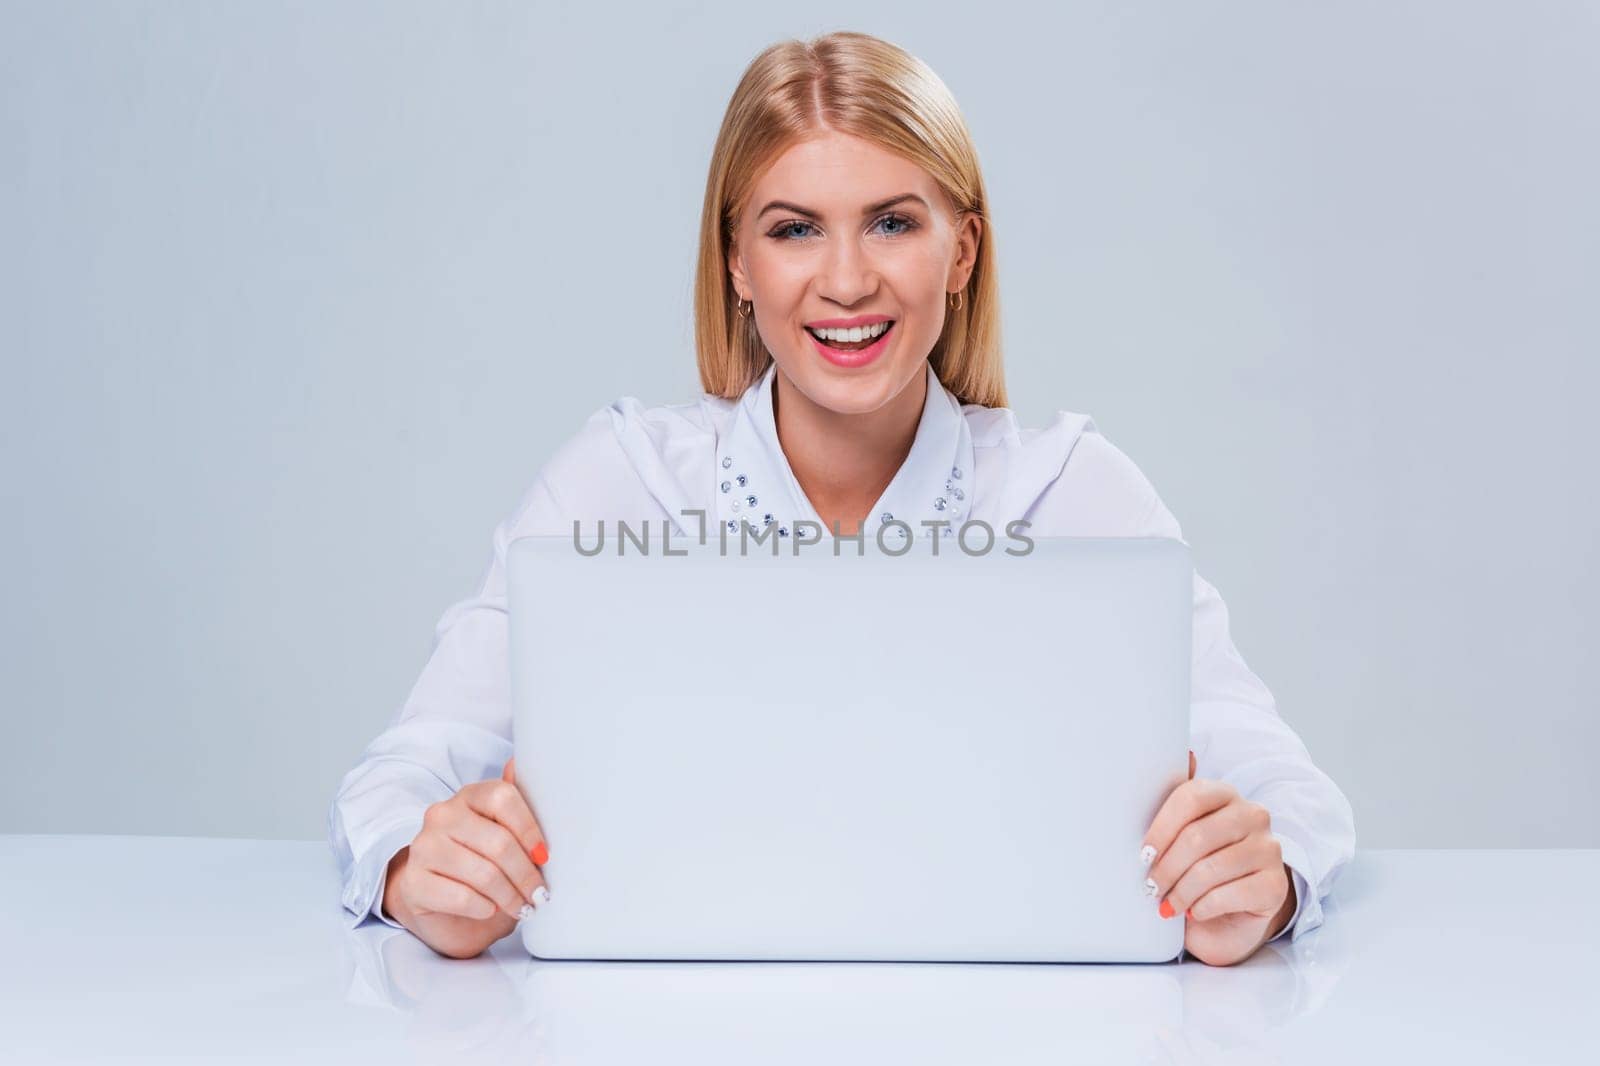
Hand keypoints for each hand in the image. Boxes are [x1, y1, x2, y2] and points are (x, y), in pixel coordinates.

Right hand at [382, 757, 550, 958]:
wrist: (446, 912)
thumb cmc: (485, 870)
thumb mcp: (508, 840)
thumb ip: (517, 808)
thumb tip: (518, 763)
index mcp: (469, 796)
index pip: (503, 798)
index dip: (530, 829)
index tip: (544, 856)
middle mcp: (442, 815)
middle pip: (498, 841)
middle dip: (526, 874)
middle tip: (540, 894)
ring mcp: (423, 847)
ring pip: (483, 872)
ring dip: (510, 895)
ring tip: (523, 907)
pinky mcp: (413, 883)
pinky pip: (461, 896)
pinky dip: (484, 908)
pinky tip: (490, 910)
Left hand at [1140, 750, 1295, 965]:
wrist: (1228, 916)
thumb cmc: (1196, 868)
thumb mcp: (1180, 834)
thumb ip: (1176, 800)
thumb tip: (1186, 754)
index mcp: (1224, 793)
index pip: (1191, 796)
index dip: (1161, 827)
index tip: (1143, 854)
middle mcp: (1253, 814)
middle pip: (1198, 836)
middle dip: (1167, 867)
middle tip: (1151, 887)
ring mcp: (1269, 849)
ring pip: (1211, 868)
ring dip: (1182, 891)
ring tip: (1168, 904)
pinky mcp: (1275, 885)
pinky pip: (1231, 894)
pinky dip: (1204, 907)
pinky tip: (1195, 911)